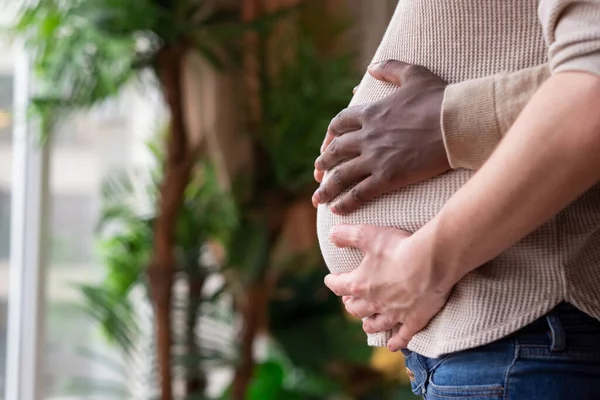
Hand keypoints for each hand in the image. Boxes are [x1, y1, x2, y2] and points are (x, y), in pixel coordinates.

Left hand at [312, 60, 449, 213]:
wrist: (458, 122)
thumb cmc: (440, 98)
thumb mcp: (414, 74)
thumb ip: (390, 69)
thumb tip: (371, 67)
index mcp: (371, 112)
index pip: (339, 124)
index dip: (329, 136)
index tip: (326, 146)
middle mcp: (367, 136)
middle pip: (335, 151)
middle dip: (323, 163)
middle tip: (318, 173)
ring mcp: (375, 157)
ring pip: (342, 175)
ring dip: (327, 188)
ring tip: (318, 199)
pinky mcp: (388, 177)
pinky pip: (359, 192)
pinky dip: (345, 202)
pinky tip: (336, 209)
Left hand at [324, 224, 451, 350]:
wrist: (431, 263)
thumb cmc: (399, 248)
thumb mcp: (368, 235)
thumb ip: (348, 235)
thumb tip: (331, 234)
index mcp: (360, 284)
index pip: (339, 286)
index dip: (332, 282)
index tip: (329, 279)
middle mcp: (374, 303)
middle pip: (356, 308)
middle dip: (351, 305)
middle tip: (349, 302)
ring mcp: (394, 314)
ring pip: (376, 324)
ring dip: (369, 324)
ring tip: (366, 325)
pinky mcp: (414, 320)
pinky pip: (403, 336)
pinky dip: (397, 342)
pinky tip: (393, 346)